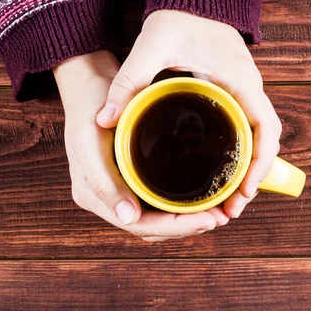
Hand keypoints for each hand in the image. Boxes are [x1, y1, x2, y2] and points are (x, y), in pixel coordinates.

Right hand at [53, 50, 229, 241]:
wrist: (89, 82)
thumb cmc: (89, 106)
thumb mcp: (90, 140)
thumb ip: (103, 181)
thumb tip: (128, 218)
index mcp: (94, 196)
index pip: (139, 226)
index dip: (175, 228)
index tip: (208, 220)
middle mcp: (107, 198)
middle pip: (152, 226)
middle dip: (187, 225)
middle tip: (221, 217)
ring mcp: (120, 187)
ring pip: (157, 215)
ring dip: (186, 217)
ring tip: (218, 211)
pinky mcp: (132, 174)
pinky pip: (158, 198)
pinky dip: (180, 201)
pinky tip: (203, 194)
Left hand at [96, 11, 281, 218]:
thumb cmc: (178, 17)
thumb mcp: (151, 47)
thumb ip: (128, 81)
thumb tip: (104, 118)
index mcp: (239, 80)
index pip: (265, 129)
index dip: (259, 164)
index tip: (243, 191)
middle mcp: (248, 88)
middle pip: (264, 142)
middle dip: (252, 177)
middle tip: (230, 209)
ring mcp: (243, 89)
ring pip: (257, 137)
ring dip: (246, 168)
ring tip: (227, 200)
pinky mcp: (232, 90)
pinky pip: (245, 127)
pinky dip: (240, 152)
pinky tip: (221, 169)